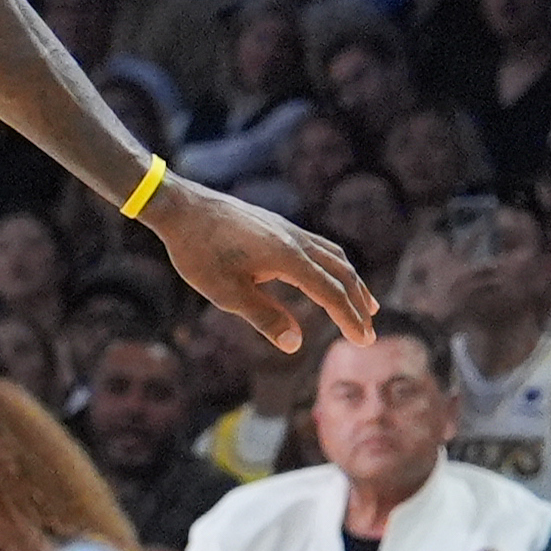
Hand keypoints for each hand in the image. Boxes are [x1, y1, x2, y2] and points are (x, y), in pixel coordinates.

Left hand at [140, 178, 379, 352]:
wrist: (181, 207)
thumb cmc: (198, 252)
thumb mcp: (225, 292)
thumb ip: (263, 316)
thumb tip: (294, 343)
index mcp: (287, 257)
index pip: (330, 292)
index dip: (348, 318)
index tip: (363, 341)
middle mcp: (295, 239)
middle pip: (341, 272)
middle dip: (357, 304)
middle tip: (369, 331)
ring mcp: (288, 229)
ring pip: (333, 256)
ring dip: (351, 282)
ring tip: (365, 303)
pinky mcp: (278, 225)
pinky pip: (319, 246)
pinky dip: (334, 265)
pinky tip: (328, 275)